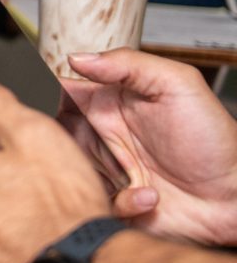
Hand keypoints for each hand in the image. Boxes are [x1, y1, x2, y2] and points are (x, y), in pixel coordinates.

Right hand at [62, 49, 236, 245]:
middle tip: (84, 143)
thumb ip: (127, 63)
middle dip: (60, 140)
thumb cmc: (214, 141)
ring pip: (68, 171)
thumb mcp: (178, 85)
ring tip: (129, 173)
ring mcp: (107, 171)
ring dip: (93, 174)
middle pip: (54, 133)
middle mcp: (101, 137)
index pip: (61, 89)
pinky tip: (149, 195)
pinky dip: (122, 203)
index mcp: (108, 103)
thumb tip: (77, 57)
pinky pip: (98, 205)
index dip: (48, 91)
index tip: (53, 98)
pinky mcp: (115, 204)